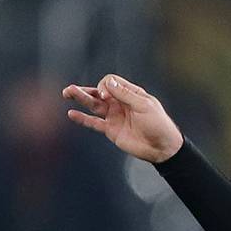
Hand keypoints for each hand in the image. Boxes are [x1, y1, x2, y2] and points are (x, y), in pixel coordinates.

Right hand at [62, 74, 182, 162]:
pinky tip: (72, 114)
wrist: (162, 148)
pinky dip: (83, 119)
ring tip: (67, 93)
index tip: (105, 95)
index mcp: (130, 94)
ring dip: (81, 99)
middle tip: (70, 89)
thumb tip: (107, 82)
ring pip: (93, 105)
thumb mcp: (144, 106)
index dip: (104, 85)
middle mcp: (120, 103)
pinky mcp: (111, 130)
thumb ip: (124, 94)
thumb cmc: (159, 124)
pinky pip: (94, 123)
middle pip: (98, 92)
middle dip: (85, 90)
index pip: (110, 82)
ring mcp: (115, 116)